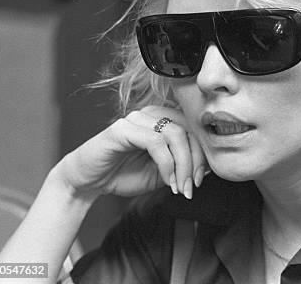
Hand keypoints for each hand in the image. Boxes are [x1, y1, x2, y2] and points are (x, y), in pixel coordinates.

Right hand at [54, 106, 206, 199]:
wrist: (89, 182)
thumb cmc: (124, 174)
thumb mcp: (163, 173)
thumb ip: (184, 167)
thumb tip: (211, 167)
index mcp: (164, 120)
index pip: (194, 130)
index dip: (202, 155)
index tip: (199, 181)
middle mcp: (152, 114)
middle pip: (188, 130)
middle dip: (195, 162)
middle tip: (191, 186)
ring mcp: (136, 119)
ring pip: (175, 134)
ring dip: (182, 165)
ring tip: (179, 186)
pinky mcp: (122, 128)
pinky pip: (155, 142)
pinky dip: (166, 164)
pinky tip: (166, 180)